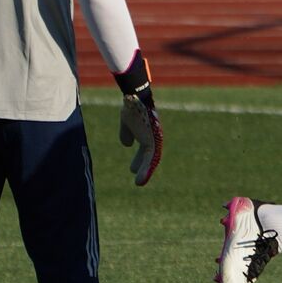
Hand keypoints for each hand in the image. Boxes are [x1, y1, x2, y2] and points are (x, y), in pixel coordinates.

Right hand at [114, 51, 162, 186]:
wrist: (135, 99)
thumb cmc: (132, 107)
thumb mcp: (127, 122)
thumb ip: (127, 132)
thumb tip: (127, 144)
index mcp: (148, 133)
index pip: (146, 150)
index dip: (140, 160)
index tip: (133, 169)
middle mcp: (153, 137)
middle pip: (150, 156)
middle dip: (143, 166)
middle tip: (137, 178)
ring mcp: (154, 139)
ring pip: (151, 159)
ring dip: (145, 171)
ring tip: (138, 183)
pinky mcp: (153, 142)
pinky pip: (151, 158)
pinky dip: (146, 169)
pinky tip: (139, 179)